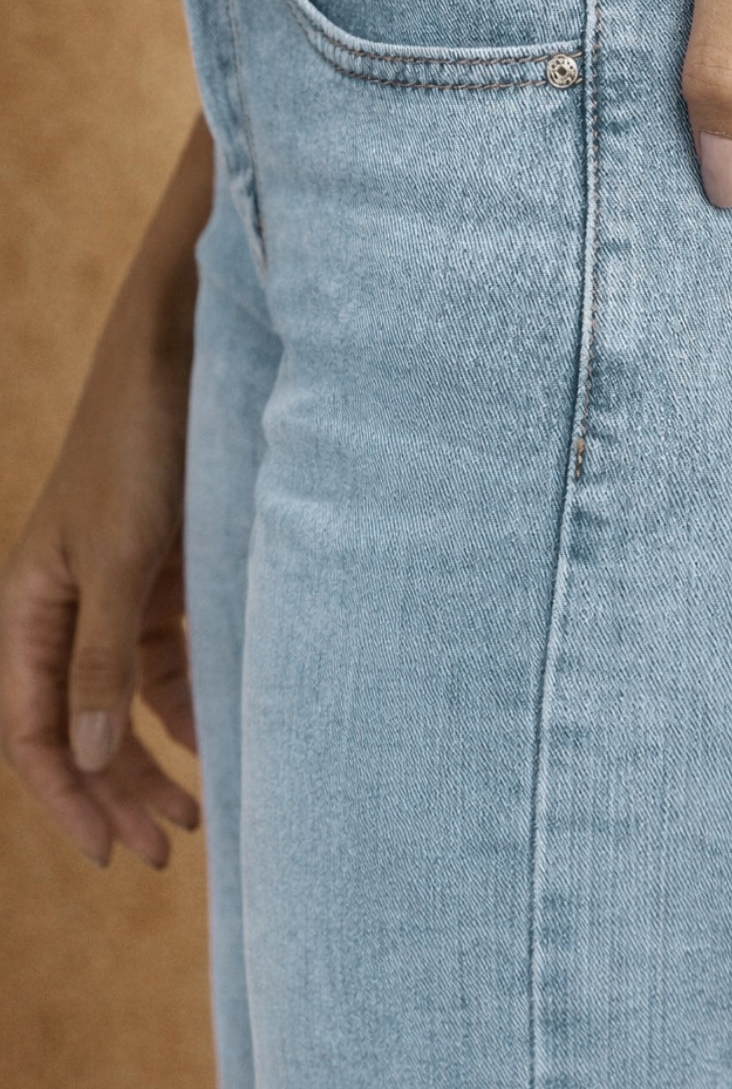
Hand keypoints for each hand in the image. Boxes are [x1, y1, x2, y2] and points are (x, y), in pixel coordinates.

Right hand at [1, 234, 202, 869]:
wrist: (188, 360)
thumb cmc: (140, 449)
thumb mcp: (121, 557)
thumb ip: (105, 657)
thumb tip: (91, 759)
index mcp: (30, 605)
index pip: (34, 728)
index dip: (67, 798)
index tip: (112, 852)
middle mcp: (68, 606)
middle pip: (83, 724)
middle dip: (118, 790)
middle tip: (167, 849)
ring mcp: (119, 592)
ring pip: (128, 698)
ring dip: (157, 755)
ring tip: (198, 813)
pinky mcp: (167, 575)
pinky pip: (169, 659)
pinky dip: (190, 700)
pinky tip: (221, 734)